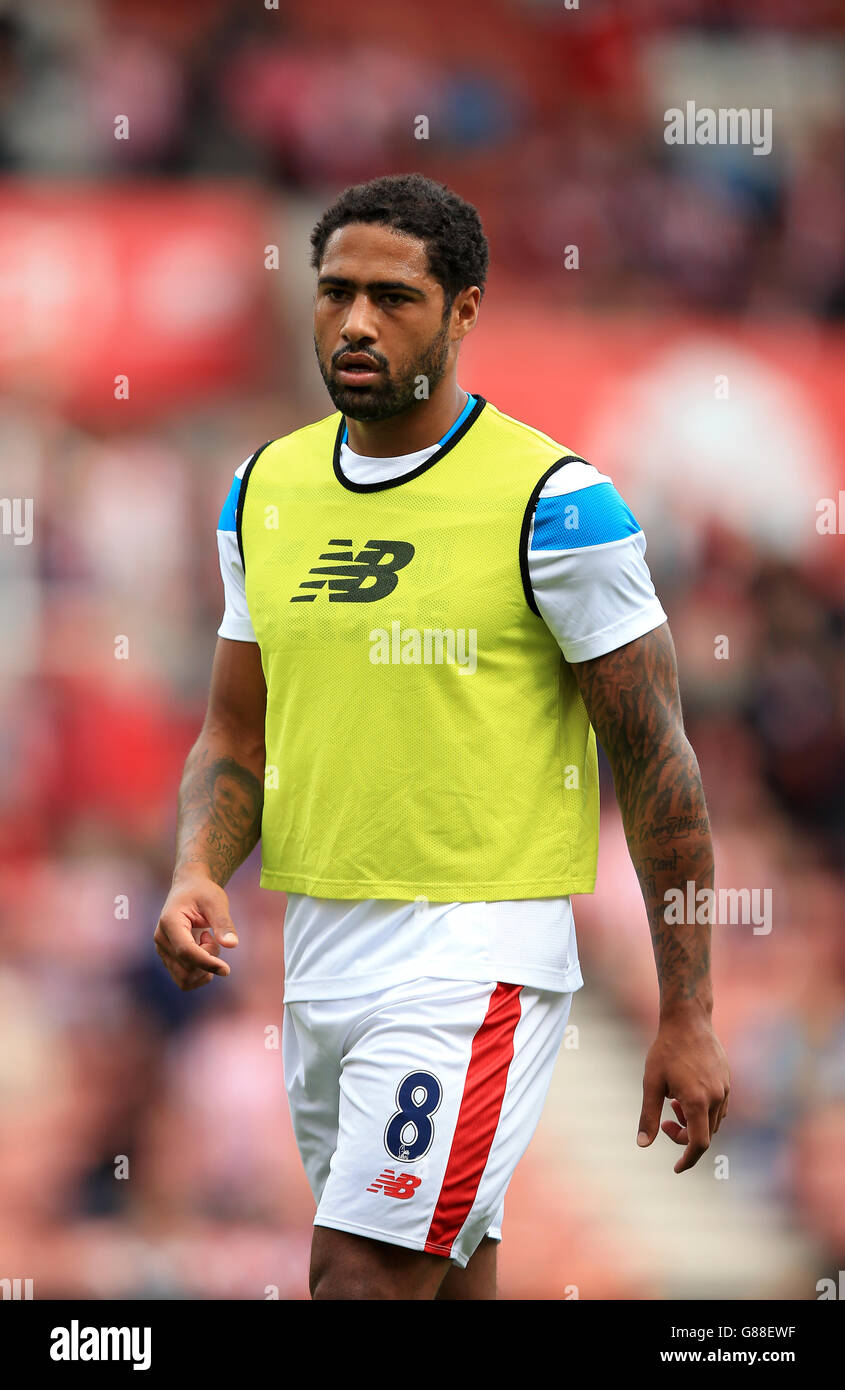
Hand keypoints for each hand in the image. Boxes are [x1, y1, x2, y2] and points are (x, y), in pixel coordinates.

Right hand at [154, 874, 238, 990]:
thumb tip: (232, 945)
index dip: (206, 963)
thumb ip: (224, 923)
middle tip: (213, 938)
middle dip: (208, 962)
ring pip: (185, 979)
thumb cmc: (203, 893)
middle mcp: (161, 939)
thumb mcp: (217, 902)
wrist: (189, 889)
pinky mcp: (168, 959)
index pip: (185, 951)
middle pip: (185, 969)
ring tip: (207, 943)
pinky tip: (203, 950)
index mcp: (170, 922)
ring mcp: (162, 951)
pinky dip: (200, 972)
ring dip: (204, 969)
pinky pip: (185, 979)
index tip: (226, 969)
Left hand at [637, 1014, 729, 1172]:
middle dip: (684, 1135)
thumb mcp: (651, 1083)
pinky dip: (704, 1111)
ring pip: (713, 1122)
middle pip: (705, 1134)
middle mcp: (717, 1098)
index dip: (687, 1159)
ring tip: (674, 1102)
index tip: (676, 1168)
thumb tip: (643, 1144)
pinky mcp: (728, 1081)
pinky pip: (720, 1108)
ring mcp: (725, 1089)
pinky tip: (687, 1095)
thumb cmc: (666, 1050)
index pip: (698, 1144)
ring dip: (694, 1122)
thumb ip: (648, 1116)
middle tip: (665, 1119)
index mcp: (698, 1102)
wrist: (688, 1020)